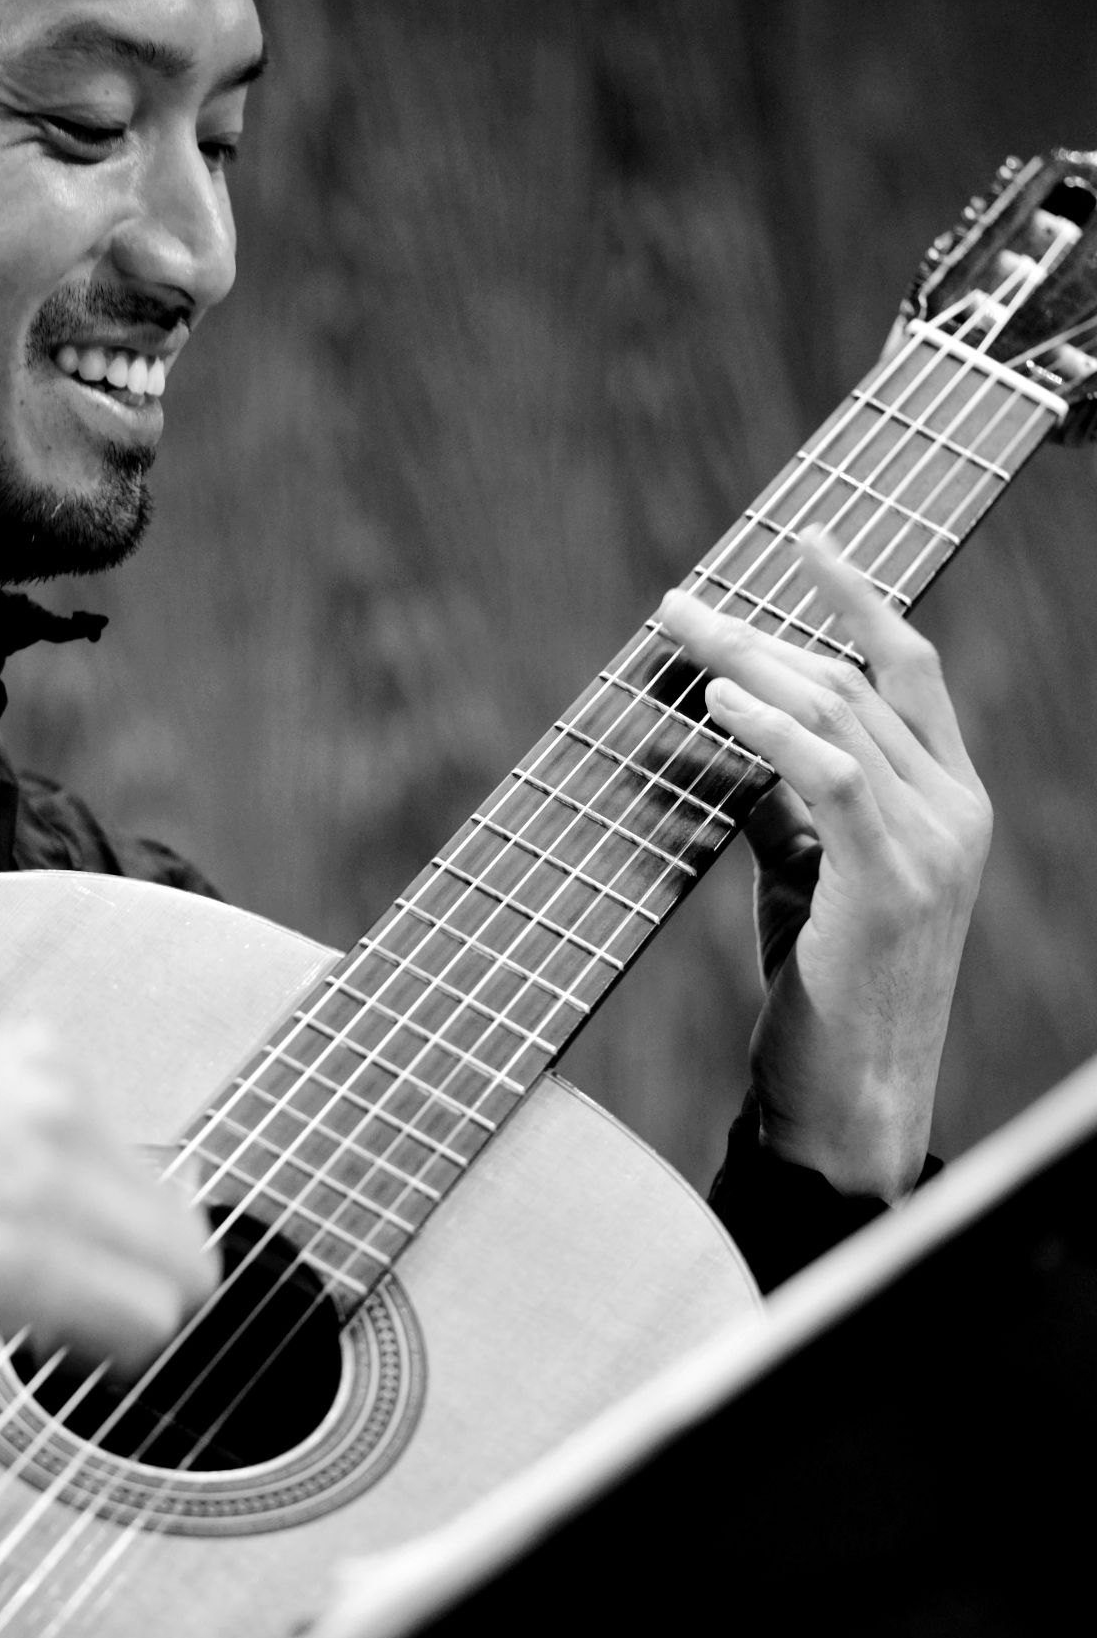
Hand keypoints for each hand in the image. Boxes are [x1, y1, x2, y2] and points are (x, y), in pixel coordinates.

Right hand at [0, 1020, 217, 1371]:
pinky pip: (141, 1322)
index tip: (66, 1271)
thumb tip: (149, 1219)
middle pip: (183, 1231)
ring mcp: (44, 1175)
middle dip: (139, 1286)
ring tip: (38, 1326)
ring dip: (121, 1324)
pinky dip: (111, 1355)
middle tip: (60, 1314)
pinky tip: (46, 1345)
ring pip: (175, 1281)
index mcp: (38, 1060)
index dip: (122, 1246)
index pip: (158, 1177)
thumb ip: (46, 1154)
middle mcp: (55, 1100)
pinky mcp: (23, 1254)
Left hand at [658, 536, 990, 1198]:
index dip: (858, 596)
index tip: (805, 540)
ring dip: (754, 665)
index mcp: (949, 800)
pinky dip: (775, 730)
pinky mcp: (892, 882)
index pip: (910, 668)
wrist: (855, 1097)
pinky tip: (721, 703)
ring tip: (684, 638)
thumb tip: (740, 741)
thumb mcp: (808, 876)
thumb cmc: (824, 993)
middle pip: (860, 678)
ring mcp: (934, 846)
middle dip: (764, 629)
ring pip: (845, 713)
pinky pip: (835, 776)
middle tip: (680, 607)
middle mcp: (956, 811)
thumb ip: (791, 807)